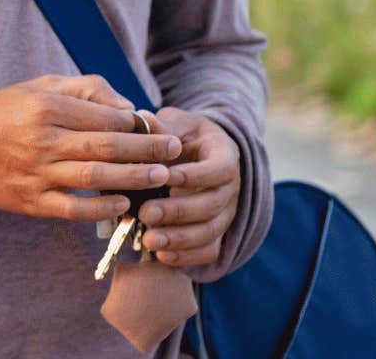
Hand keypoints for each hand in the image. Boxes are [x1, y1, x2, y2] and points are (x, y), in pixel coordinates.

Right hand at [0, 74, 183, 221]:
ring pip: (95, 177)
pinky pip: (72, 209)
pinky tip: (123, 204)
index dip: (136, 122)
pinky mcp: (29, 201)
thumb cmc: (4, 110)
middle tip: (175, 150)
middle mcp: (42, 140)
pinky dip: (100, 209)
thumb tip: (127, 108)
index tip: (159, 125)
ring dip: (133, 178)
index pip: (103, 115)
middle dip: (147, 149)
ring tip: (162, 177)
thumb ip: (86, 90)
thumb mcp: (41, 86)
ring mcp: (35, 173)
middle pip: (107, 146)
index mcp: (46, 107)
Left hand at [134, 107, 239, 267]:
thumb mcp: (174, 123)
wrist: (195, 154)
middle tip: (145, 213)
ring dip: (179, 239)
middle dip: (178, 212)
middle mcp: (231, 188)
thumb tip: (144, 119)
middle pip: (213, 205)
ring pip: (210, 232)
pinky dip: (186, 257)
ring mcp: (226, 213)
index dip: (194, 176)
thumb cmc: (180, 136)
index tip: (164, 178)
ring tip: (148, 240)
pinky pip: (208, 251)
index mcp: (225, 155)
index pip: (220, 169)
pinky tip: (161, 256)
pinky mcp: (216, 234)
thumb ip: (160, 126)